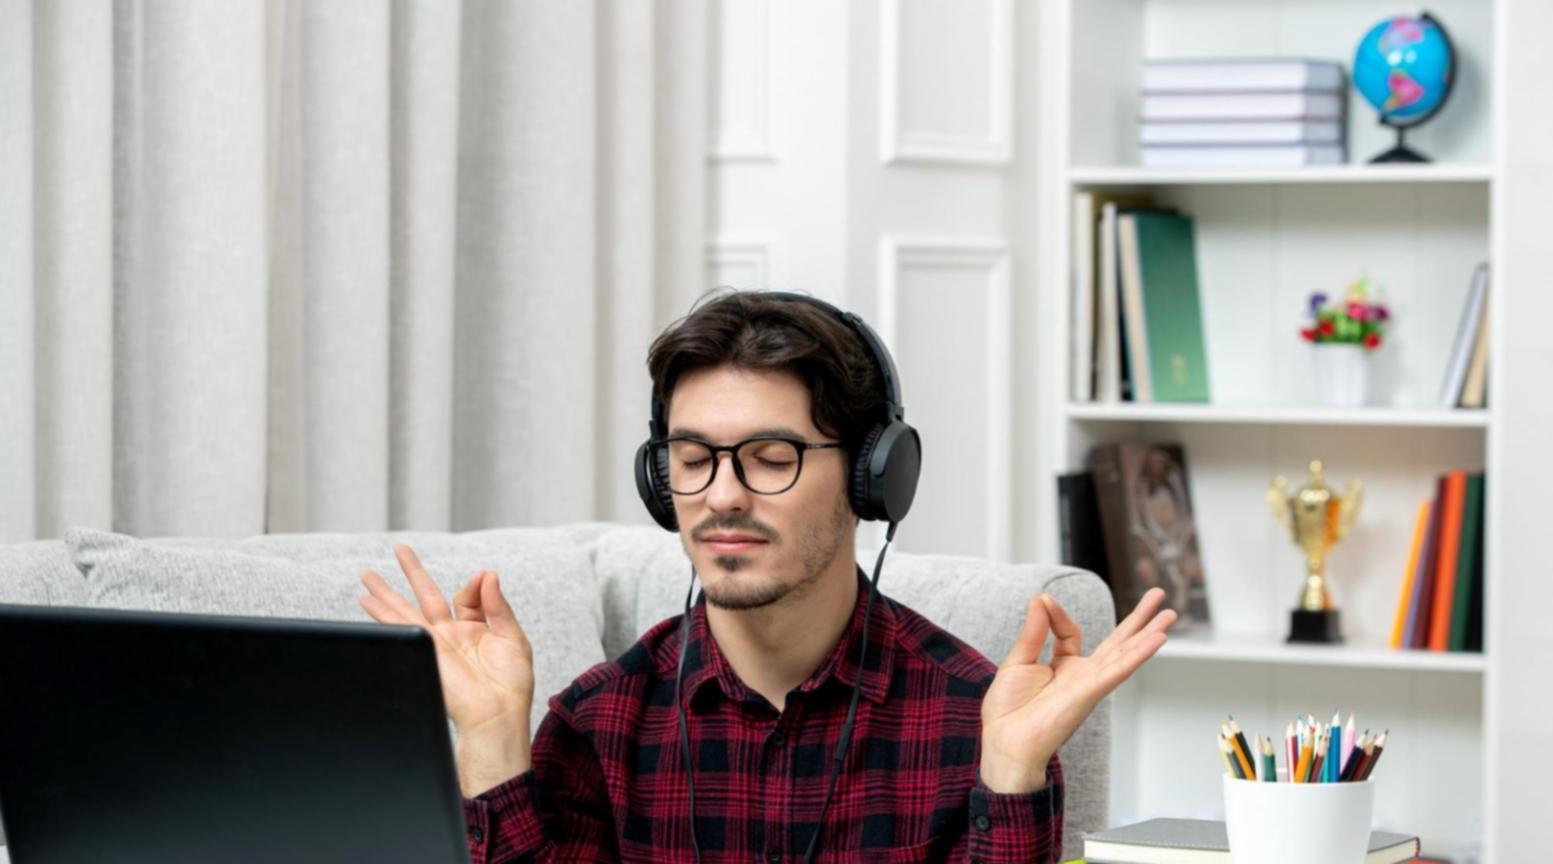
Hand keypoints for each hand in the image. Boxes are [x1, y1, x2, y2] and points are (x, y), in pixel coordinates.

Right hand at [360, 545, 535, 791]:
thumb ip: (497, 604)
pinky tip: (367, 602)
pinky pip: (400, 628)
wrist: (496, 714)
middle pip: (426, 595)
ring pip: (405, 610)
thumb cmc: (511, 684)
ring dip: (385, 592)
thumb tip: (487, 573)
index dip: (474, 584)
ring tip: (366, 575)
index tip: (481, 579)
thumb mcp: (512, 636)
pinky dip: (382, 615)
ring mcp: (435, 643)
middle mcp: (452, 634)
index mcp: (476, 628)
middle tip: (399, 549)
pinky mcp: (424, 652)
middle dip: (412, 573)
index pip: (466, 596)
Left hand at [979, 587, 1175, 792]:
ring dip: (1148, 633)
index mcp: (1063, 668)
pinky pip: (1118, 670)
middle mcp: (1082, 675)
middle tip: (1158, 596)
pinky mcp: (1090, 693)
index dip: (1058, 614)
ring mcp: (1090, 684)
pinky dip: (1138, 655)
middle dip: (1138, 619)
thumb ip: (1034, 630)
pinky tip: (1157, 640)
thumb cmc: (1009, 710)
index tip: (1044, 601)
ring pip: (1125, 653)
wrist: (1006, 742)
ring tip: (1170, 614)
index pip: (1070, 632)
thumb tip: (1041, 598)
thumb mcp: (1018, 660)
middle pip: (1117, 642)